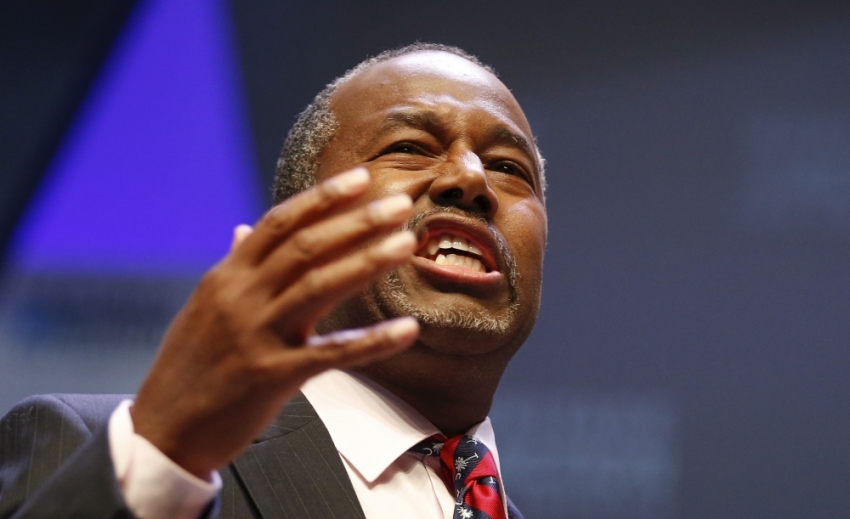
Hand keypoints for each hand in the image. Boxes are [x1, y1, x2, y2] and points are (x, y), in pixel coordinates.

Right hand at [131, 168, 418, 477]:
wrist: (164, 429)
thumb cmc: (191, 365)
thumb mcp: (205, 307)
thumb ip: (233, 266)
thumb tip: (242, 228)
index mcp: (227, 277)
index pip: (280, 223)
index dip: (323, 199)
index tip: (362, 179)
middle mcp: (241, 297)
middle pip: (306, 247)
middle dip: (357, 221)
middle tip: (400, 203)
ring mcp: (256, 336)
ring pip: (319, 286)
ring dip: (368, 262)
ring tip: (407, 243)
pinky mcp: (273, 377)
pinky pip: (332, 354)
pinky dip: (372, 341)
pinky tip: (408, 330)